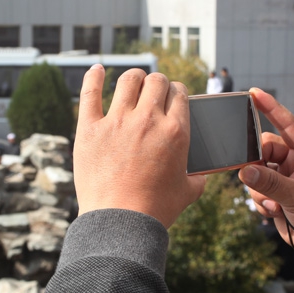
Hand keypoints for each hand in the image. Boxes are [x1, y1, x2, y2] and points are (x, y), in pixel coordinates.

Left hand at [74, 65, 205, 228]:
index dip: (177, 92)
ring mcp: (117, 122)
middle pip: (156, 81)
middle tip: (153, 92)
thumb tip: (204, 172)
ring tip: (133, 82)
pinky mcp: (89, 129)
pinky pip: (90, 93)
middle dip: (158, 83)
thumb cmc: (156, 210)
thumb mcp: (189, 191)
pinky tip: (97, 69)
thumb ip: (199, 176)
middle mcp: (148, 120)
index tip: (172, 97)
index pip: (179, 93)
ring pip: (128, 81)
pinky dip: (93, 77)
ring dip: (134, 78)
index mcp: (176, 131)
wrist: (120, 223)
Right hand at [238, 89, 293, 277]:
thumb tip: (244, 170)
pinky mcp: (277, 194)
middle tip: (253, 177)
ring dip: (260, 189)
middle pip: (264, 149)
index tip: (254, 93)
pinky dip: (261, 201)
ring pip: (256, 171)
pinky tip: (275, 213)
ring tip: (275, 205)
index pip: (289, 126)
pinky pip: (256, 189)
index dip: (272, 108)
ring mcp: (286, 179)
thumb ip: (271, 182)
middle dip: (257, 164)